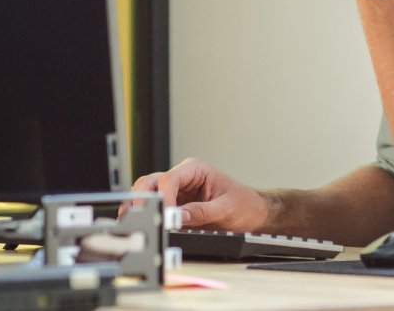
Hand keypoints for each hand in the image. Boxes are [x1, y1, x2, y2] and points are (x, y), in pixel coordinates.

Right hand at [130, 158, 272, 231]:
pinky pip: (156, 207)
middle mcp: (182, 177)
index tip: (164, 215)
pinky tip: (148, 223)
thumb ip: (200, 212)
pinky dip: (149, 214)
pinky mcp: (176, 205)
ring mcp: (177, 191)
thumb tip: (176, 217)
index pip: (169, 179)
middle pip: (150, 182)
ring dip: (142, 206)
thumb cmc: (244, 204)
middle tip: (141, 217)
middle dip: (143, 199)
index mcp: (195, 169)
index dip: (163, 198)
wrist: (253, 212)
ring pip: (148, 193)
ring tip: (140, 222)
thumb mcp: (225, 209)